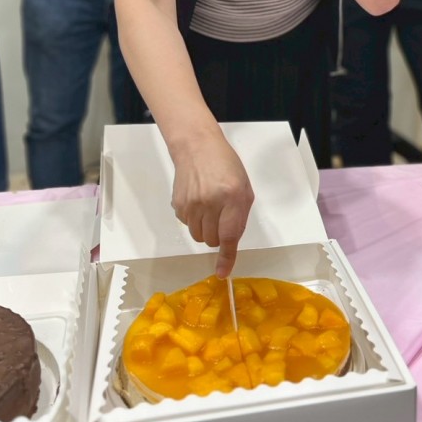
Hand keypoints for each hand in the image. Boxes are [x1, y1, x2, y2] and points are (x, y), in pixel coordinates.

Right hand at [170, 130, 254, 277]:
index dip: (227, 257)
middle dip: (219, 235)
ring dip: (206, 229)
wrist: (197, 147)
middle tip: (222, 217)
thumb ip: (240, 216)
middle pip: (212, 240)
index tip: (223, 273)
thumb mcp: (243, 187)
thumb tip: (231, 242)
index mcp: (232, 197)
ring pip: (199, 236)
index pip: (229, 235)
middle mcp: (210, 202)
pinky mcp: (178, 205)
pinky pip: (188, 226)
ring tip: (210, 209)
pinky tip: (198, 201)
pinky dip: (195, 220)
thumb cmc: (226, 166)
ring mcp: (191, 204)